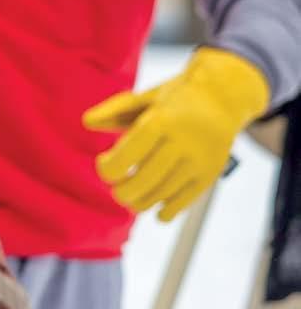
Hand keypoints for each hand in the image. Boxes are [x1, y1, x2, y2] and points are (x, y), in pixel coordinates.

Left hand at [84, 46, 269, 221]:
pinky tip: (155, 210)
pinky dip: (166, 211)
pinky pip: (184, 201)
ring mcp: (198, 161)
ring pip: (163, 194)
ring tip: (129, 197)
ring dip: (140, 202)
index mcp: (162, 119)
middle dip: (123, 191)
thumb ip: (114, 110)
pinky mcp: (209, 175)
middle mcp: (182, 142)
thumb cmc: (175, 97)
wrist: (222, 97)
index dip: (110, 167)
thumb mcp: (145, 98)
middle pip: (145, 179)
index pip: (130, 153)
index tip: (102, 166)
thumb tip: (85, 122)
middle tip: (115, 189)